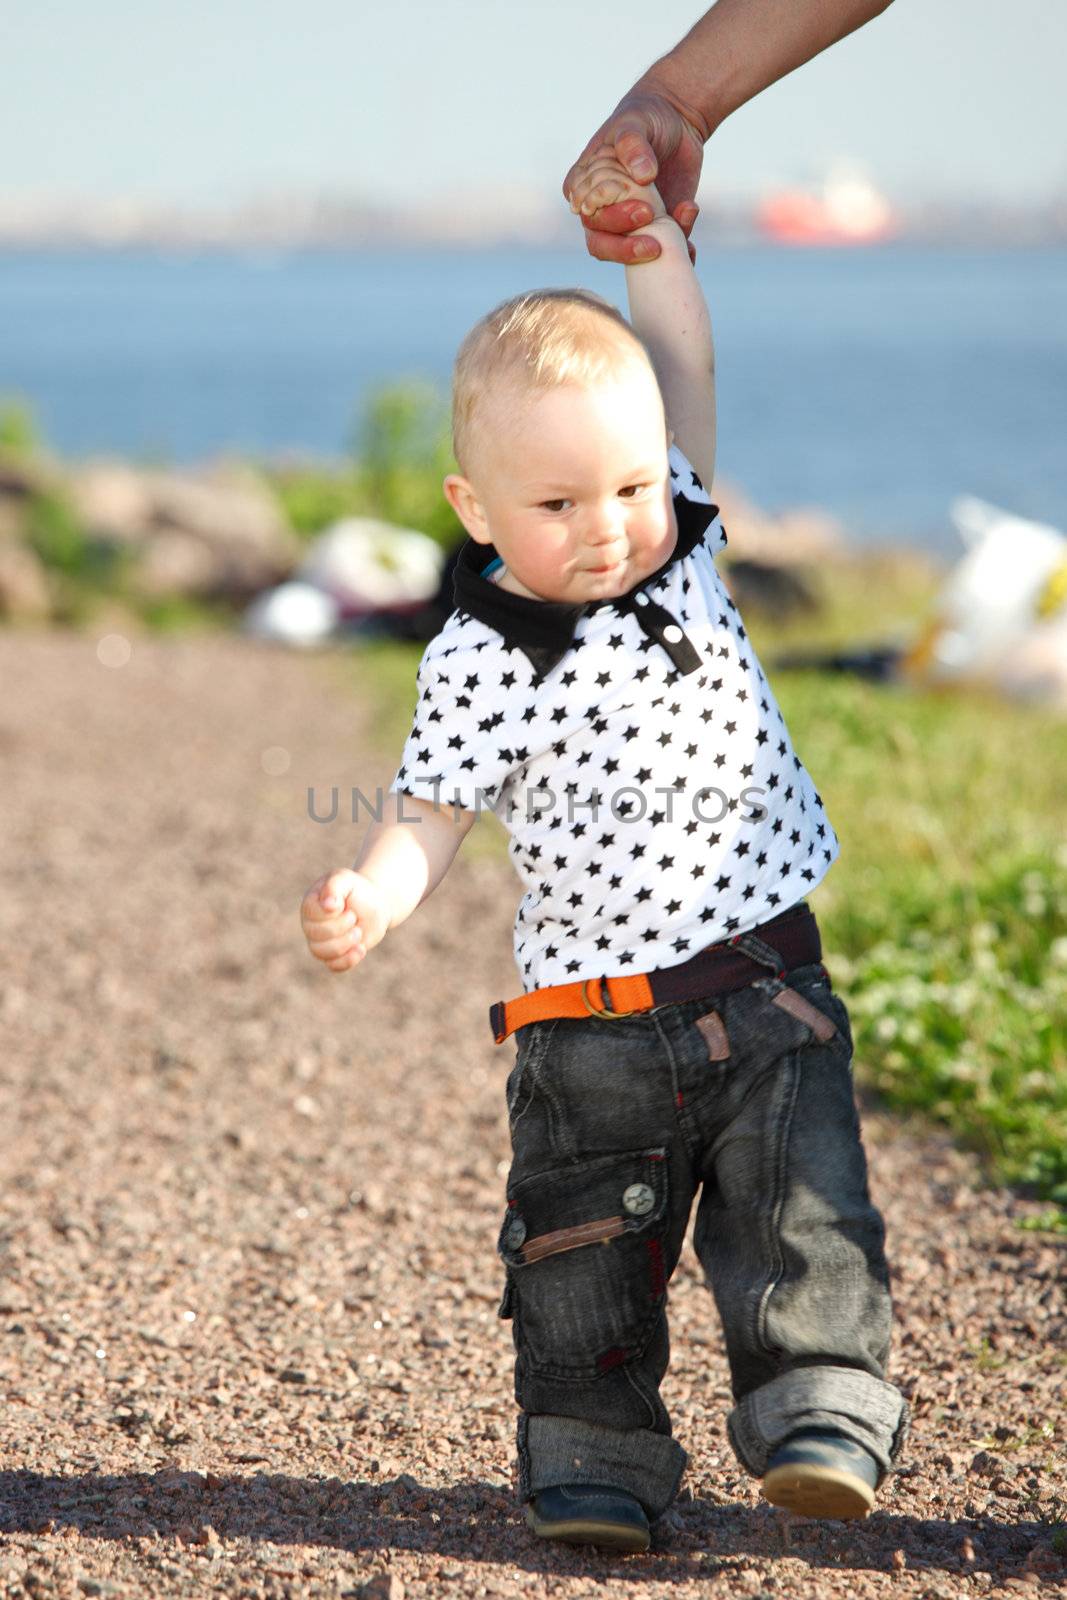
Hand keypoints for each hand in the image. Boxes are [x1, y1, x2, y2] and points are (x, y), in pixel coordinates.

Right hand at [300, 868, 390, 972]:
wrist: (374, 904)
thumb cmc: (357, 889)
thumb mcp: (346, 879)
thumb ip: (334, 886)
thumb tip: (327, 905)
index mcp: (310, 904)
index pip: (312, 914)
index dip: (332, 913)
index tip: (344, 904)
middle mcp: (310, 924)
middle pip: (316, 935)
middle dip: (341, 927)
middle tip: (354, 917)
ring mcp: (320, 942)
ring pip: (321, 953)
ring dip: (345, 944)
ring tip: (358, 932)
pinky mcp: (334, 955)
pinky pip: (333, 966)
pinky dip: (348, 960)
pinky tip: (361, 949)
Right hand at [563, 86, 705, 264]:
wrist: (676, 120)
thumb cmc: (644, 118)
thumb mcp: (634, 122)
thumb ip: (632, 144)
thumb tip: (643, 175)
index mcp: (584, 190)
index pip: (589, 218)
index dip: (610, 221)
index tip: (641, 210)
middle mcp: (602, 213)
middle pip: (604, 245)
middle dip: (628, 246)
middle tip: (656, 233)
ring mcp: (629, 225)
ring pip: (633, 256)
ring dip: (659, 246)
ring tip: (685, 214)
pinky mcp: (657, 229)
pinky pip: (665, 250)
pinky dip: (680, 247)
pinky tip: (692, 230)